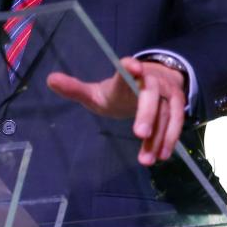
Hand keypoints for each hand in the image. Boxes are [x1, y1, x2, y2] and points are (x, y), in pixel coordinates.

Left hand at [46, 56, 185, 165]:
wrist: (145, 87)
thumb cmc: (116, 92)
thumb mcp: (95, 92)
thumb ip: (75, 89)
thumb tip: (50, 80)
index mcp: (126, 74)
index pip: (128, 68)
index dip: (130, 67)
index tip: (132, 67)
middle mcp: (149, 79)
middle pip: (151, 94)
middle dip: (146, 113)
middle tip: (139, 134)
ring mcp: (166, 91)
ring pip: (165, 113)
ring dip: (158, 136)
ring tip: (147, 160)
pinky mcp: (176, 105)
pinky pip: (175, 122)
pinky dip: (169, 139)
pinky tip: (161, 156)